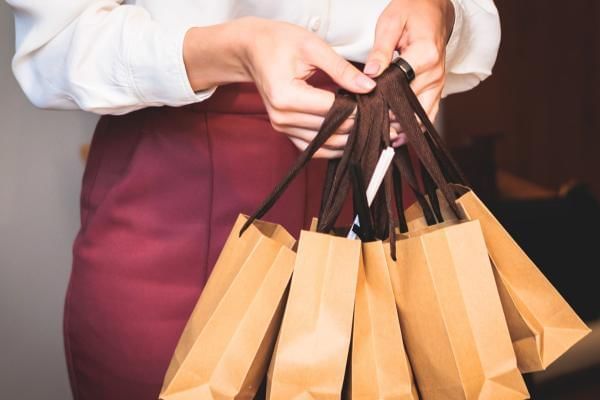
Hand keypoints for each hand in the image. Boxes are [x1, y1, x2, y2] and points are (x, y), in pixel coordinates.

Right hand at [184, 17, 399, 157]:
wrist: (252, 50)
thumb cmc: (279, 42)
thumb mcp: (313, 47)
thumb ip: (342, 69)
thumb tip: (369, 88)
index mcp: (287, 95)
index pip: (334, 111)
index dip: (362, 110)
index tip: (386, 108)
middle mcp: (282, 117)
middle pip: (332, 130)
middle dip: (362, 127)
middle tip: (389, 123)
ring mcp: (282, 127)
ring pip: (326, 145)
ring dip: (352, 141)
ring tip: (377, 132)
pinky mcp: (285, 132)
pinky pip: (314, 148)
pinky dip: (335, 145)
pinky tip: (354, 138)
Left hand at [364, 0, 454, 145]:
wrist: (432, 9)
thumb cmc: (410, 12)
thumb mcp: (390, 24)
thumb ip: (380, 51)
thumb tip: (370, 75)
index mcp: (424, 55)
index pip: (400, 87)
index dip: (380, 100)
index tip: (363, 110)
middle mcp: (435, 73)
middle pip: (409, 106)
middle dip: (387, 118)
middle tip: (365, 127)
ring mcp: (439, 84)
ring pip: (420, 117)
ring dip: (400, 126)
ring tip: (378, 135)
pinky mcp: (438, 90)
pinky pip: (428, 115)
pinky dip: (412, 126)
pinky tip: (396, 135)